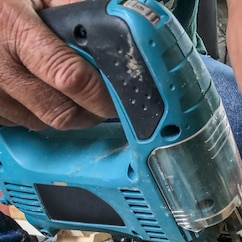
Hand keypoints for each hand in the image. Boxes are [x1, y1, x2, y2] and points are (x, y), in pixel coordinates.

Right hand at [0, 0, 114, 129]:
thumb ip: (70, 9)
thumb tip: (112, 27)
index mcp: (14, 32)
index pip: (71, 78)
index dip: (102, 94)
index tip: (121, 96)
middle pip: (60, 112)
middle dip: (90, 111)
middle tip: (102, 99)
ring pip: (41, 123)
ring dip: (63, 113)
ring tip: (68, 91)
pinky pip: (17, 123)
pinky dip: (34, 112)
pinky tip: (35, 90)